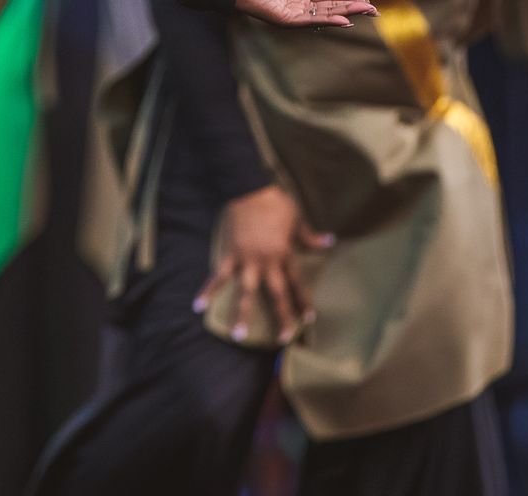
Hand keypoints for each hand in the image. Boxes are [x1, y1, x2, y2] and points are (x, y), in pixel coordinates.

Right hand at [194, 183, 332, 343]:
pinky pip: (218, 275)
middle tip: (284, 339)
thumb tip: (329, 241)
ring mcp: (246, 259)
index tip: (309, 319)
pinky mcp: (230, 254)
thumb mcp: (297, 219)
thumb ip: (310, 236)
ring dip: (242, 314)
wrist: (249, 189)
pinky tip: (198, 305)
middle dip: (282, 316)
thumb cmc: (275, 203)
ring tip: (237, 336)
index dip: (303, 301)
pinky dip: (208, 289)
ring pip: (245, 291)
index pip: (296, 283)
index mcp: (284, 254)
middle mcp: (266, 262)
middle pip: (276, 294)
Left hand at [235, 0, 373, 26]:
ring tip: (366, 11)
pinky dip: (328, 20)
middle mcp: (297, 7)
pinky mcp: (286, 19)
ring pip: (325, 14)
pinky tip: (345, 20)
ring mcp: (292, 14)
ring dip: (346, 13)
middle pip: (331, 8)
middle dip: (352, 8)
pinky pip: (311, 20)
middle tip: (374, 9)